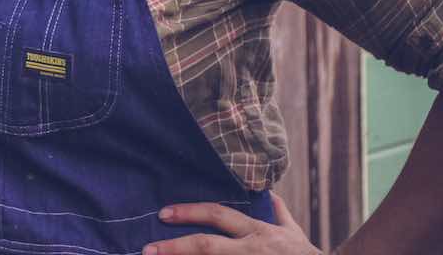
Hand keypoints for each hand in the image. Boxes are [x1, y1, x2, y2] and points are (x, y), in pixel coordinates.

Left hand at [143, 193, 318, 254]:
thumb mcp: (294, 233)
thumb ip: (279, 214)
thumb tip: (270, 194)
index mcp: (257, 233)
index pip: (218, 215)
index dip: (189, 212)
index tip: (163, 213)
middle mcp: (251, 250)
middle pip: (207, 246)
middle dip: (174, 247)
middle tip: (148, 249)